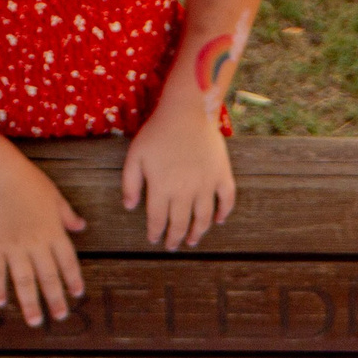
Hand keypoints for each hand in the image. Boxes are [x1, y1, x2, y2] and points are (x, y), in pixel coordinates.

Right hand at [0, 154, 87, 325]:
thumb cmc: (26, 180)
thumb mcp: (54, 195)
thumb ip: (67, 215)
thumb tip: (82, 226)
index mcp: (54, 232)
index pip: (68, 262)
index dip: (73, 279)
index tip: (77, 294)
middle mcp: (36, 244)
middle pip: (49, 277)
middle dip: (55, 299)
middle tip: (61, 317)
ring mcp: (14, 247)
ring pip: (25, 281)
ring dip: (30, 303)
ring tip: (35, 321)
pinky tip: (0, 303)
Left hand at [122, 96, 234, 249]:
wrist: (187, 112)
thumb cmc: (158, 132)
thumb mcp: (135, 155)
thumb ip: (130, 183)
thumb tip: (130, 207)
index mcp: (162, 188)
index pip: (158, 219)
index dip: (155, 232)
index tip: (154, 239)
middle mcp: (185, 191)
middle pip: (180, 223)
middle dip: (175, 238)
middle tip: (172, 245)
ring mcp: (206, 184)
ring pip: (203, 218)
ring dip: (198, 232)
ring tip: (193, 240)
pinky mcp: (222, 175)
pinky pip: (227, 200)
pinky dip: (224, 212)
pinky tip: (218, 220)